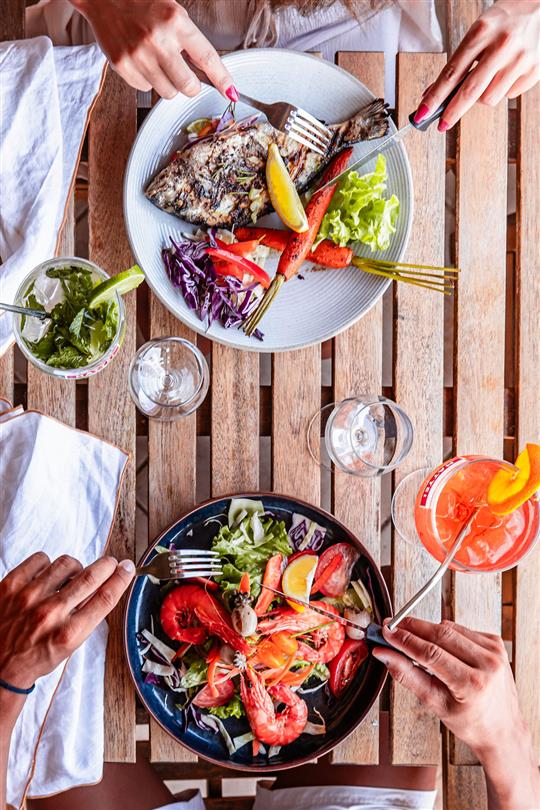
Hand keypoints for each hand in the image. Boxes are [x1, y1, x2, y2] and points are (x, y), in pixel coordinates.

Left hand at [0, 552, 134, 689]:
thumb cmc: (35, 656)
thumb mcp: (68, 646)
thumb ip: (86, 617)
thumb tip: (106, 584)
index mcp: (68, 634)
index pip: (105, 598)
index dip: (121, 578)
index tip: (127, 568)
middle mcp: (50, 614)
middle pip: (91, 576)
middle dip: (106, 565)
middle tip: (109, 563)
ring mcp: (28, 597)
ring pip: (66, 563)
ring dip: (73, 568)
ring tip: (67, 579)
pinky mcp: (10, 585)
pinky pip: (40, 559)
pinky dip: (46, 565)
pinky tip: (45, 577)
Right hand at [72, 0, 236, 99]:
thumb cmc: (141, 2)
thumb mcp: (172, 13)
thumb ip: (189, 41)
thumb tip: (206, 73)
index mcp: (175, 21)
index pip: (207, 58)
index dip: (222, 79)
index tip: (230, 92)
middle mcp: (158, 39)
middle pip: (188, 86)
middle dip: (189, 85)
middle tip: (183, 73)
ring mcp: (139, 55)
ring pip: (168, 92)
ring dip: (168, 83)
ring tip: (157, 62)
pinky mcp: (122, 66)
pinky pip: (145, 89)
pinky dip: (146, 80)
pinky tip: (141, 60)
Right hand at [373, 617, 539, 809]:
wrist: (503, 730)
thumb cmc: (472, 723)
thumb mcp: (436, 705)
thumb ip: (407, 675)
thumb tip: (385, 654)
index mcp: (473, 684)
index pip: (430, 653)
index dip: (405, 640)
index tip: (387, 632)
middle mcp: (487, 664)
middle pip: (440, 634)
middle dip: (412, 628)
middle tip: (393, 626)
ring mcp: (494, 652)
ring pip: (450, 628)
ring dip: (428, 630)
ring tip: (412, 638)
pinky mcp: (496, 643)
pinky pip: (462, 629)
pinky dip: (445, 633)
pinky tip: (439, 645)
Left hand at [415, 0, 539, 130]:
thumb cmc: (505, 20)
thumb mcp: (479, 32)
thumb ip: (460, 62)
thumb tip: (435, 92)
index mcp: (482, 31)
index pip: (452, 72)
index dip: (435, 97)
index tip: (424, 112)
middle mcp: (502, 45)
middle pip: (470, 91)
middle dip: (452, 111)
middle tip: (442, 124)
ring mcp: (520, 59)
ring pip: (489, 98)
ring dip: (481, 97)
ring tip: (487, 80)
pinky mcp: (534, 71)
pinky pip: (509, 95)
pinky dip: (502, 90)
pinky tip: (506, 74)